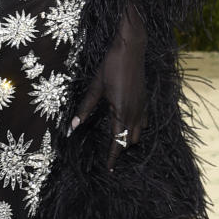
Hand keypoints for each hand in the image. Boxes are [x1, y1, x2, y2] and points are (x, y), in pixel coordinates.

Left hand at [70, 1, 146, 170]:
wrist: (132, 48)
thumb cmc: (112, 65)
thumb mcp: (95, 87)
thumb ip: (85, 108)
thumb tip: (73, 127)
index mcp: (121, 111)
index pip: (117, 141)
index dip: (113, 158)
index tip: (109, 170)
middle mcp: (134, 112)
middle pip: (129, 141)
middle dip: (120, 149)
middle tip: (109, 156)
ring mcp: (142, 106)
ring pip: (138, 133)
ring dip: (129, 140)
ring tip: (117, 142)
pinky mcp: (145, 100)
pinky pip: (144, 122)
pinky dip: (137, 128)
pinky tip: (128, 125)